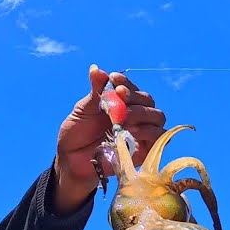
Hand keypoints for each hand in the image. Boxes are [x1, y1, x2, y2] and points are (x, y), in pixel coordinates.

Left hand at [53, 65, 166, 208]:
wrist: (71, 161)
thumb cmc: (76, 135)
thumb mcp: (83, 110)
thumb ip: (94, 91)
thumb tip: (96, 68)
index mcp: (122, 103)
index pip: (132, 89)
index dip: (126, 82)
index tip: (113, 79)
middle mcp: (135, 115)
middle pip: (148, 101)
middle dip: (134, 98)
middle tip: (119, 98)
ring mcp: (141, 133)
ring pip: (156, 117)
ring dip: (141, 114)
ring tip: (122, 118)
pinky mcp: (144, 150)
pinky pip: (158, 138)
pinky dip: (148, 131)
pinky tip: (131, 130)